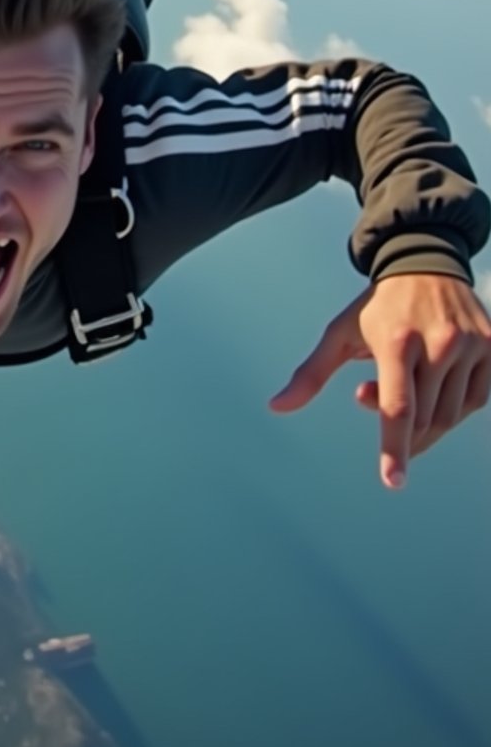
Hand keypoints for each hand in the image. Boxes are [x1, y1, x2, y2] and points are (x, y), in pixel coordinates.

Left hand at [268, 273, 490, 489]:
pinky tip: (432, 386)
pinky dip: (452, 408)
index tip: (393, 481)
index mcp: (396, 340)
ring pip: (451, 415)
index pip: (399, 407)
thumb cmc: (377, 306)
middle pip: (424, 418)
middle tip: (371, 398)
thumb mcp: (340, 333)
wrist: (426, 264)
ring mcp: (470, 345)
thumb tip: (275, 407)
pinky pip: (476, 401)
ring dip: (424, 422)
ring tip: (401, 387)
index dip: (394, 448)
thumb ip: (311, 374)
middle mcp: (439, 342)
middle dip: (400, 431)